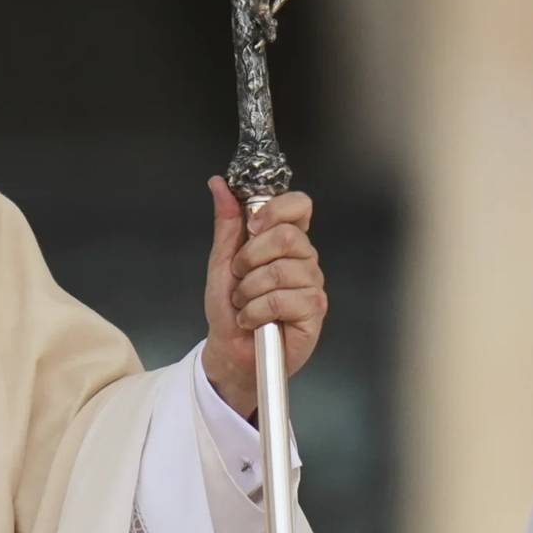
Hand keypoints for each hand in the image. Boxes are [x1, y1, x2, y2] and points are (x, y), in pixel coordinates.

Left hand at [198, 176, 326, 418]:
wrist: (230, 348)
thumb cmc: (229, 306)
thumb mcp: (222, 260)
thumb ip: (227, 223)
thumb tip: (218, 184)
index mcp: (285, 241)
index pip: (300, 205)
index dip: (276, 209)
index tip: (252, 226)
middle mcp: (304, 259)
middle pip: (289, 236)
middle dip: (250, 257)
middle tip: (239, 275)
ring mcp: (312, 285)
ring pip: (282, 271)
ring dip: (249, 290)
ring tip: (244, 303)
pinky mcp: (314, 311)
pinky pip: (283, 300)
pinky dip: (256, 311)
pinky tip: (252, 319)